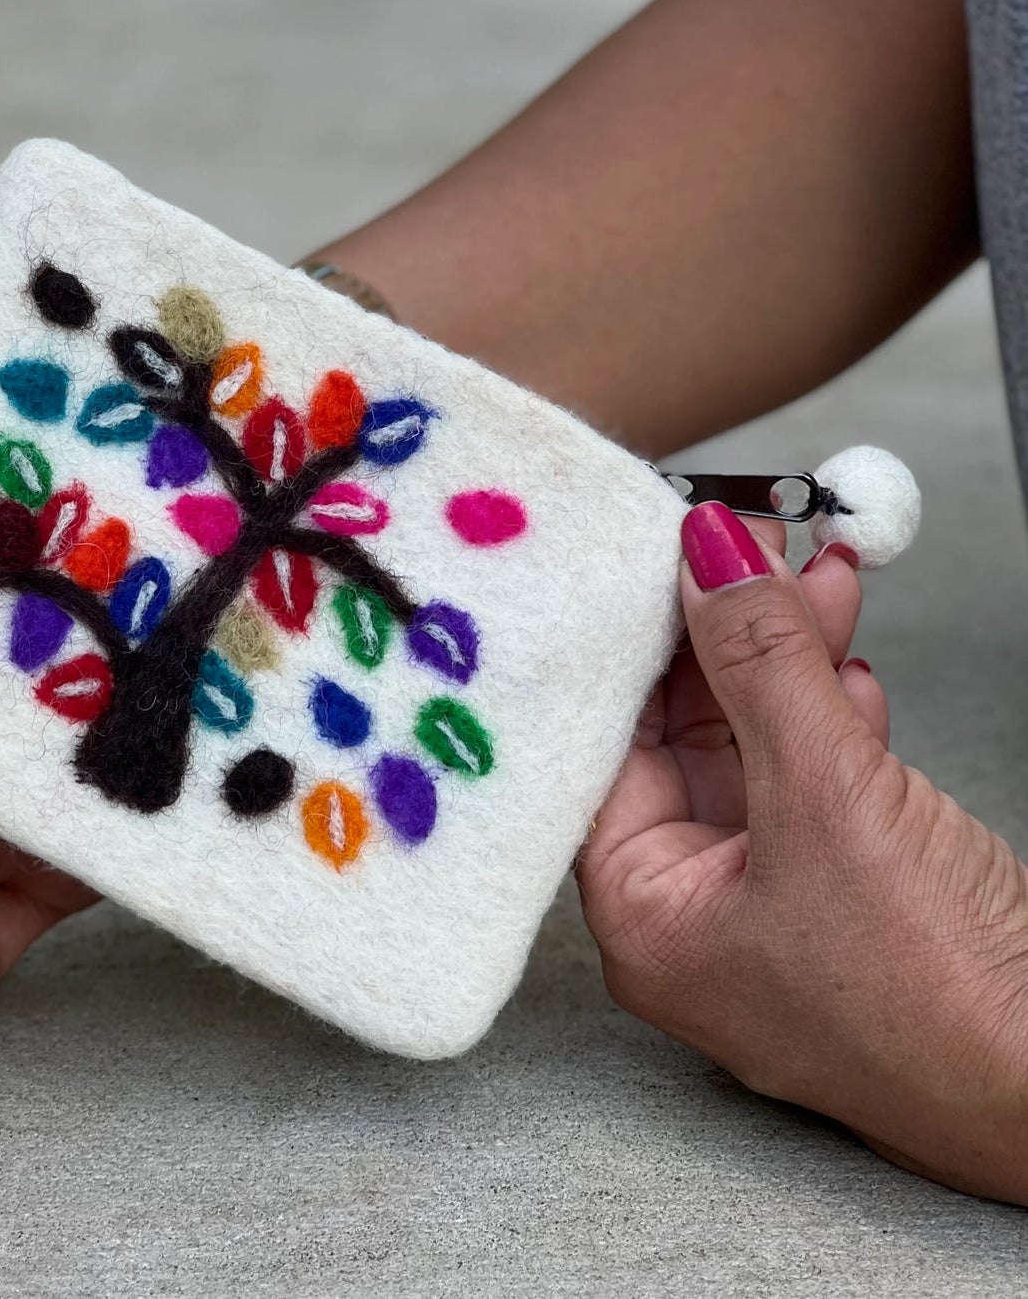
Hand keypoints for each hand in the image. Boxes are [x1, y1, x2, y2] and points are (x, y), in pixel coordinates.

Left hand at [577, 503, 1027, 1203]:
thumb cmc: (942, 1003)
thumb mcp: (830, 798)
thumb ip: (760, 665)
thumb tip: (707, 557)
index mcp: (644, 917)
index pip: (607, 746)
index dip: (635, 645)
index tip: (659, 557)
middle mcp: (692, 913)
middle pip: (682, 738)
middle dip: (723, 637)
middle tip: (750, 545)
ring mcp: (772, 902)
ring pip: (757, 749)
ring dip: (787, 661)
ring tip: (815, 575)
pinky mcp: (845, 890)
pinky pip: (816, 783)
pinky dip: (832, 716)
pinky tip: (846, 666)